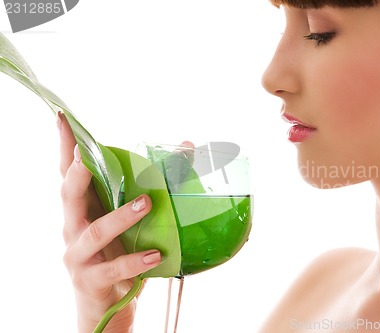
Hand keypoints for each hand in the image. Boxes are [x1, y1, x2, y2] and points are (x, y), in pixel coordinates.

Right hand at [57, 112, 161, 331]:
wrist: (108, 303)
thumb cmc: (119, 251)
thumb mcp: (132, 219)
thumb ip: (152, 184)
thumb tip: (186, 147)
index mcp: (83, 207)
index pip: (68, 172)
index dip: (65, 145)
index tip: (63, 118)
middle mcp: (74, 226)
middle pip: (68, 195)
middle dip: (77, 174)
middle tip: (88, 157)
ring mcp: (78, 254)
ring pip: (94, 231)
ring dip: (120, 216)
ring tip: (147, 204)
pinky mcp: (90, 279)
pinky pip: (112, 268)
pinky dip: (135, 261)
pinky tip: (156, 254)